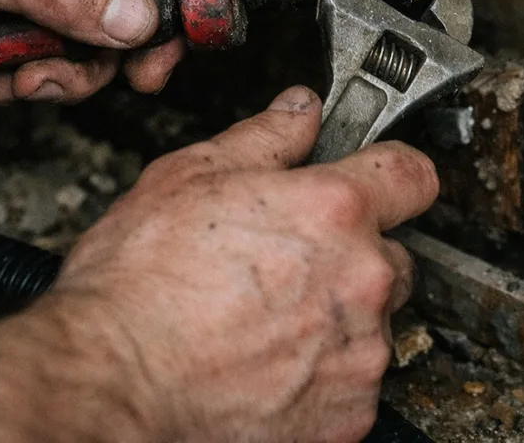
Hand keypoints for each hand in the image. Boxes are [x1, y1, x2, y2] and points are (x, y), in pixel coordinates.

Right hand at [55, 85, 438, 441]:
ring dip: (337, 313)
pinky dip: (324, 370)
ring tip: (267, 314)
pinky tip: (268, 359)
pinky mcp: (347, 414)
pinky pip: (355, 379)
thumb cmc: (142, 282)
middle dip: (353, 250)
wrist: (111, 382)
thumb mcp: (194, 174)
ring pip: (372, 317)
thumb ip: (267, 136)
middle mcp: (360, 280)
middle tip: (292, 258)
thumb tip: (300, 110)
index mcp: (332, 210)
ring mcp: (359, 353)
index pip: (412, 174)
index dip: (395, 171)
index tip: (382, 180)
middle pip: (391, 252)